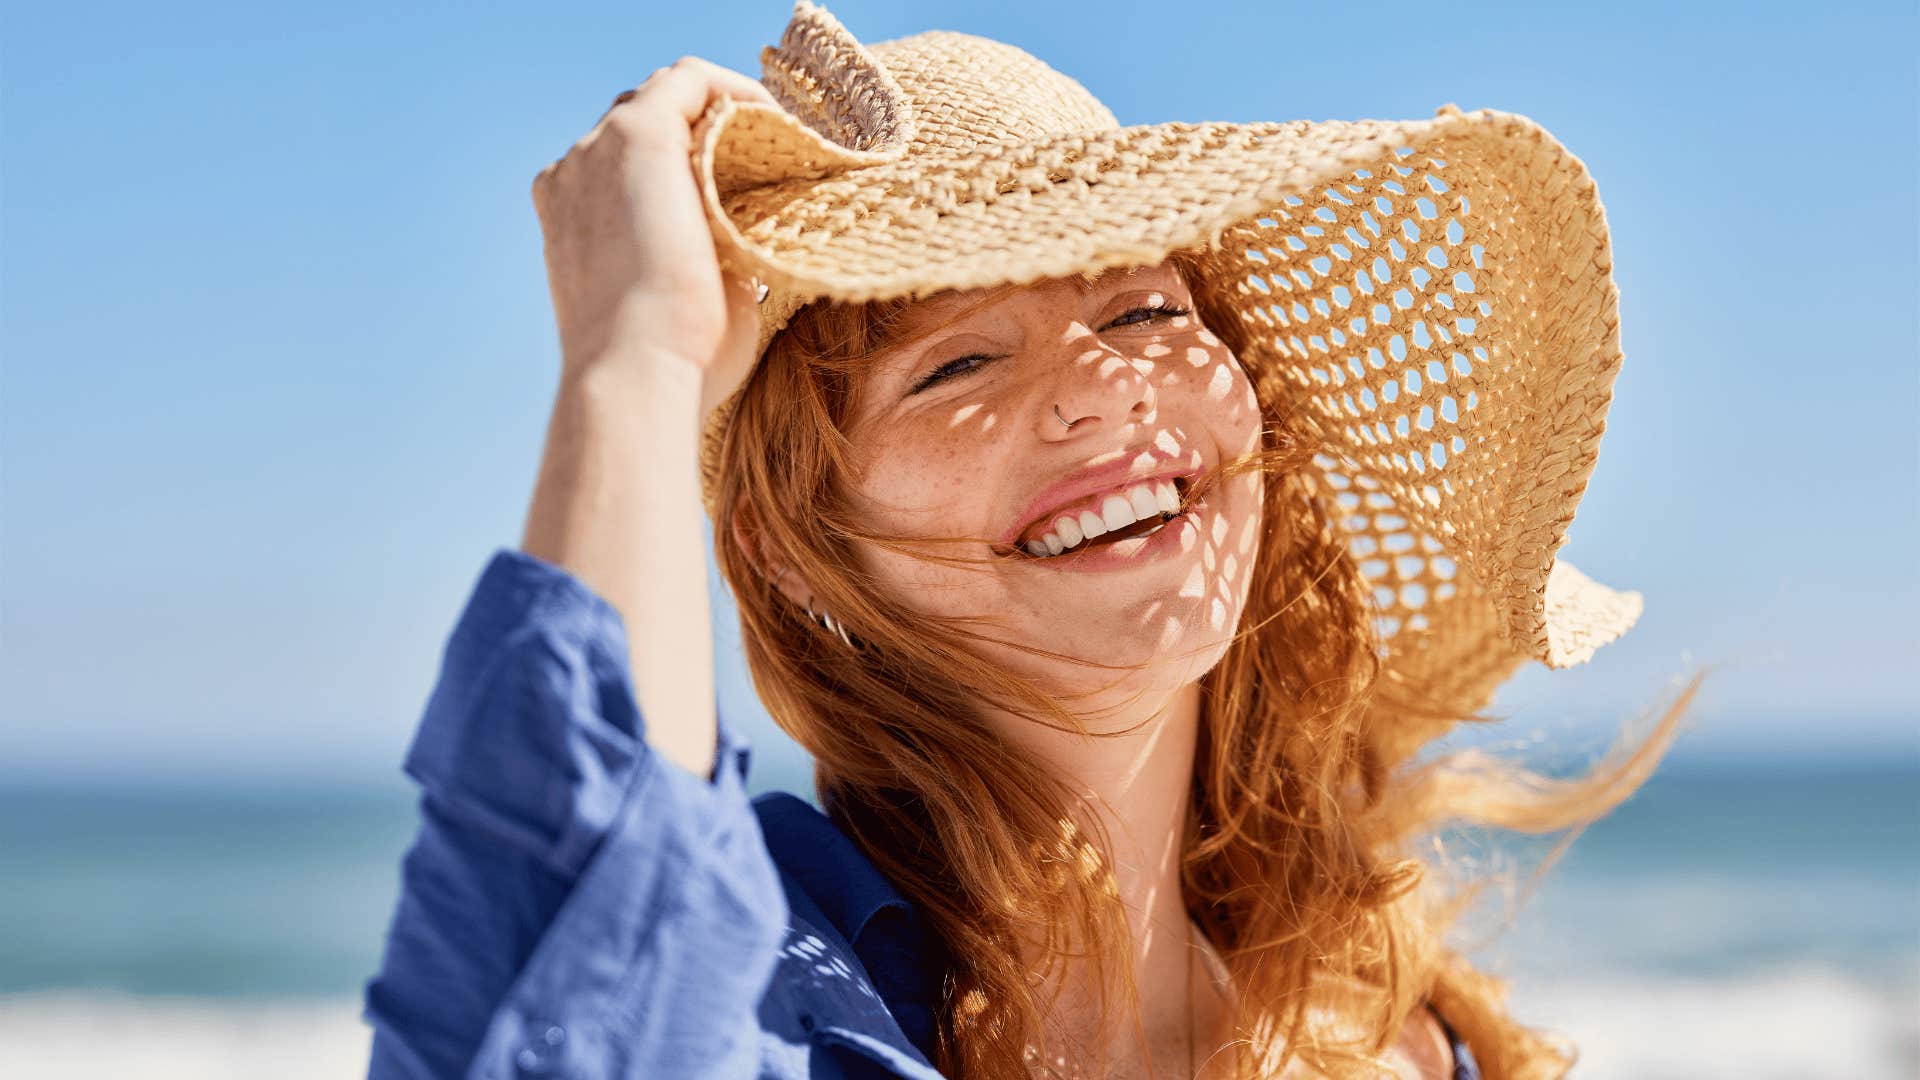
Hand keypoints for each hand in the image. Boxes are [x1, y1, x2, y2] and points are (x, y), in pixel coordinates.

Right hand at [529, 56, 778, 410]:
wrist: (637, 369)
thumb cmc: (670, 362)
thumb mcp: (683, 303)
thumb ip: (702, 263)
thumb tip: (747, 253)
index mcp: (572, 217)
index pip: (624, 165)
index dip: (684, 165)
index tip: (742, 184)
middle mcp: (575, 175)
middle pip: (642, 122)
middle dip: (704, 132)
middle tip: (768, 162)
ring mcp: (598, 149)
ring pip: (666, 96)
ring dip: (722, 110)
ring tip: (777, 143)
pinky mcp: (639, 134)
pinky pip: (691, 80)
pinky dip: (735, 91)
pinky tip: (775, 122)